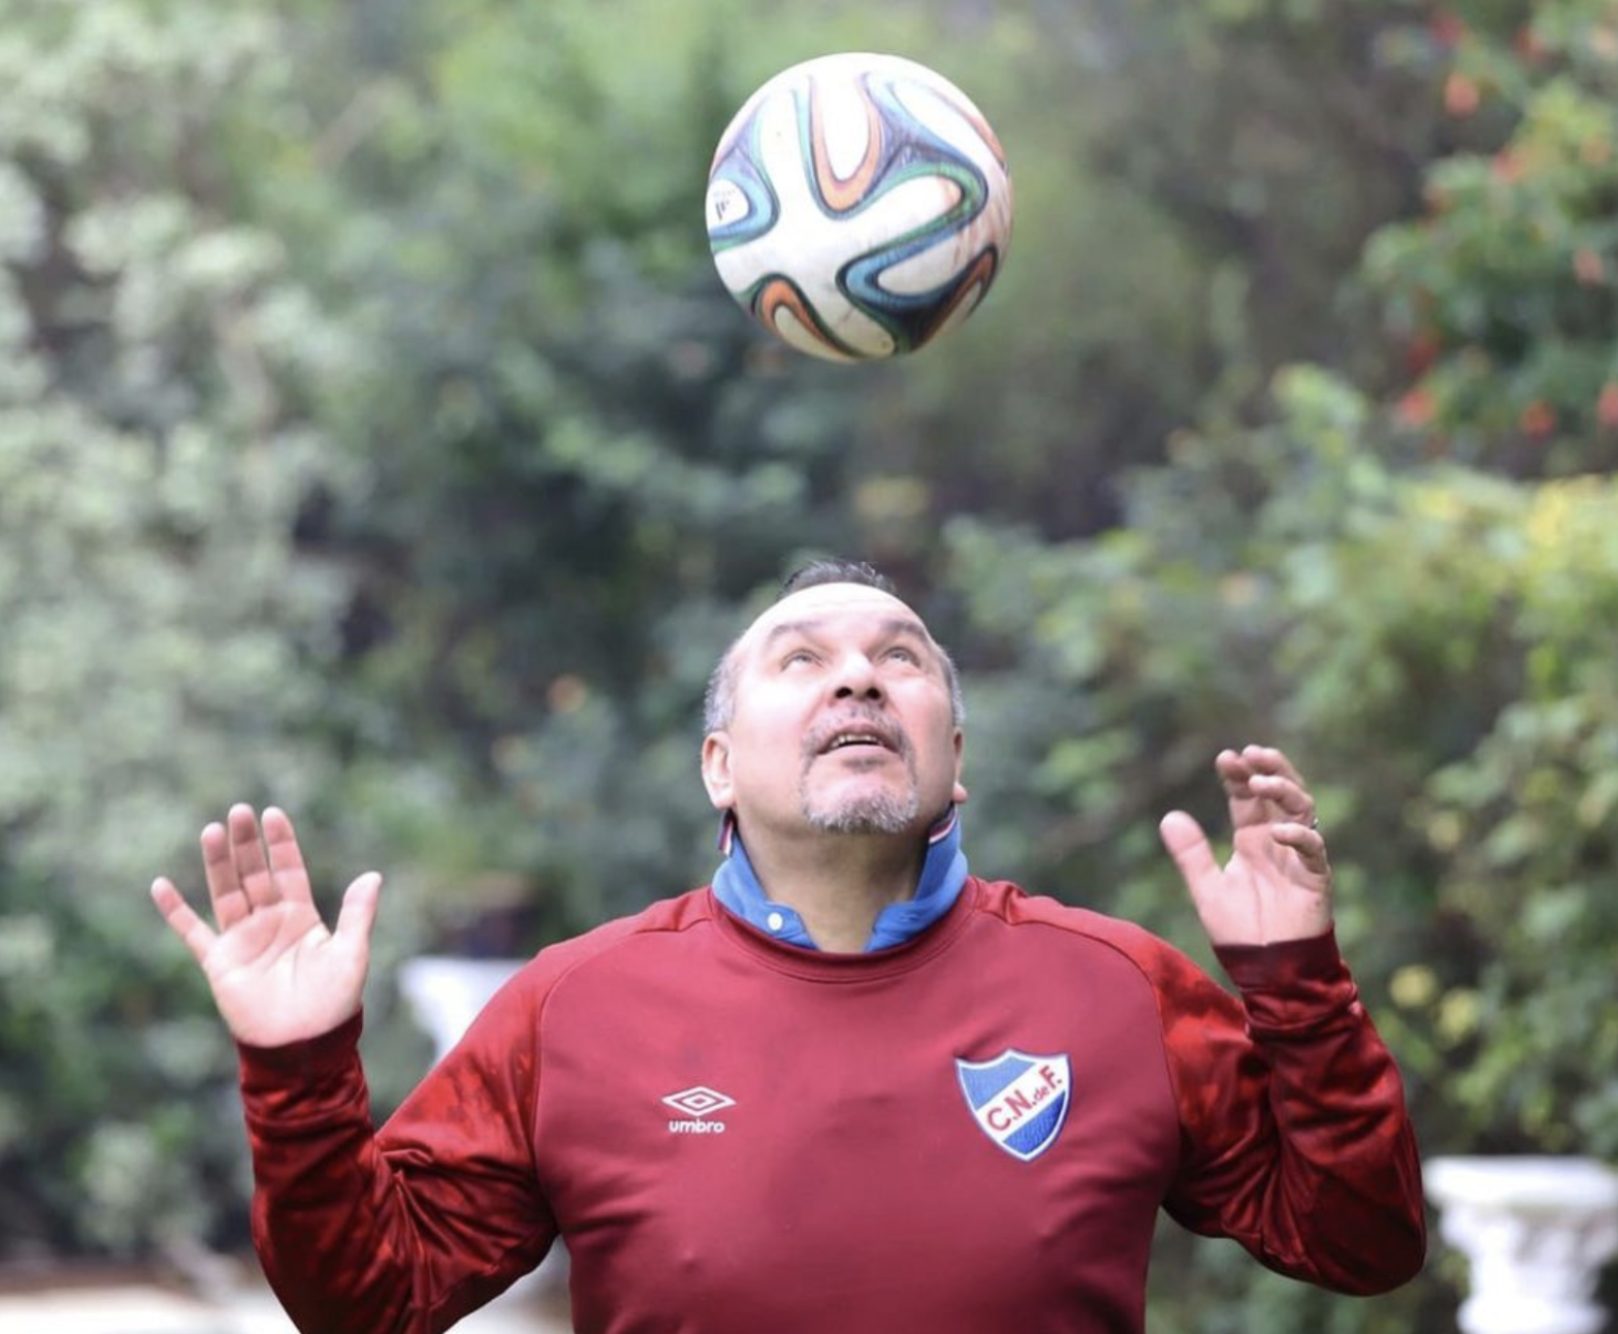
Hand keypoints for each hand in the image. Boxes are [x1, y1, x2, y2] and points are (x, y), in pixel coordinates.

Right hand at [151, 805, 380, 1046]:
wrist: (302, 1047)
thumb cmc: (333, 1004)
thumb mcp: (351, 954)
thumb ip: (358, 914)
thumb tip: (373, 875)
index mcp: (302, 918)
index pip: (288, 870)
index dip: (281, 844)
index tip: (272, 813)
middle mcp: (270, 923)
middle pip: (255, 874)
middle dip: (247, 844)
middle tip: (238, 811)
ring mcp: (243, 941)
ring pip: (226, 893)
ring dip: (218, 863)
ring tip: (211, 830)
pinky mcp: (220, 963)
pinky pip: (193, 932)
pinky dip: (176, 911)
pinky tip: (161, 885)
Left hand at [1158, 745, 1331, 947]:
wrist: (1268, 971)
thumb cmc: (1240, 932)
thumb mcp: (1207, 888)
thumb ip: (1191, 854)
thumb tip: (1169, 816)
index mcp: (1252, 841)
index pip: (1247, 798)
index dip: (1239, 776)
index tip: (1226, 757)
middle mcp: (1277, 842)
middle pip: (1280, 793)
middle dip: (1268, 770)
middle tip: (1252, 754)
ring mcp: (1299, 858)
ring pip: (1303, 811)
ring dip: (1284, 791)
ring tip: (1260, 782)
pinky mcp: (1316, 879)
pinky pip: (1314, 850)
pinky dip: (1299, 836)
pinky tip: (1279, 830)